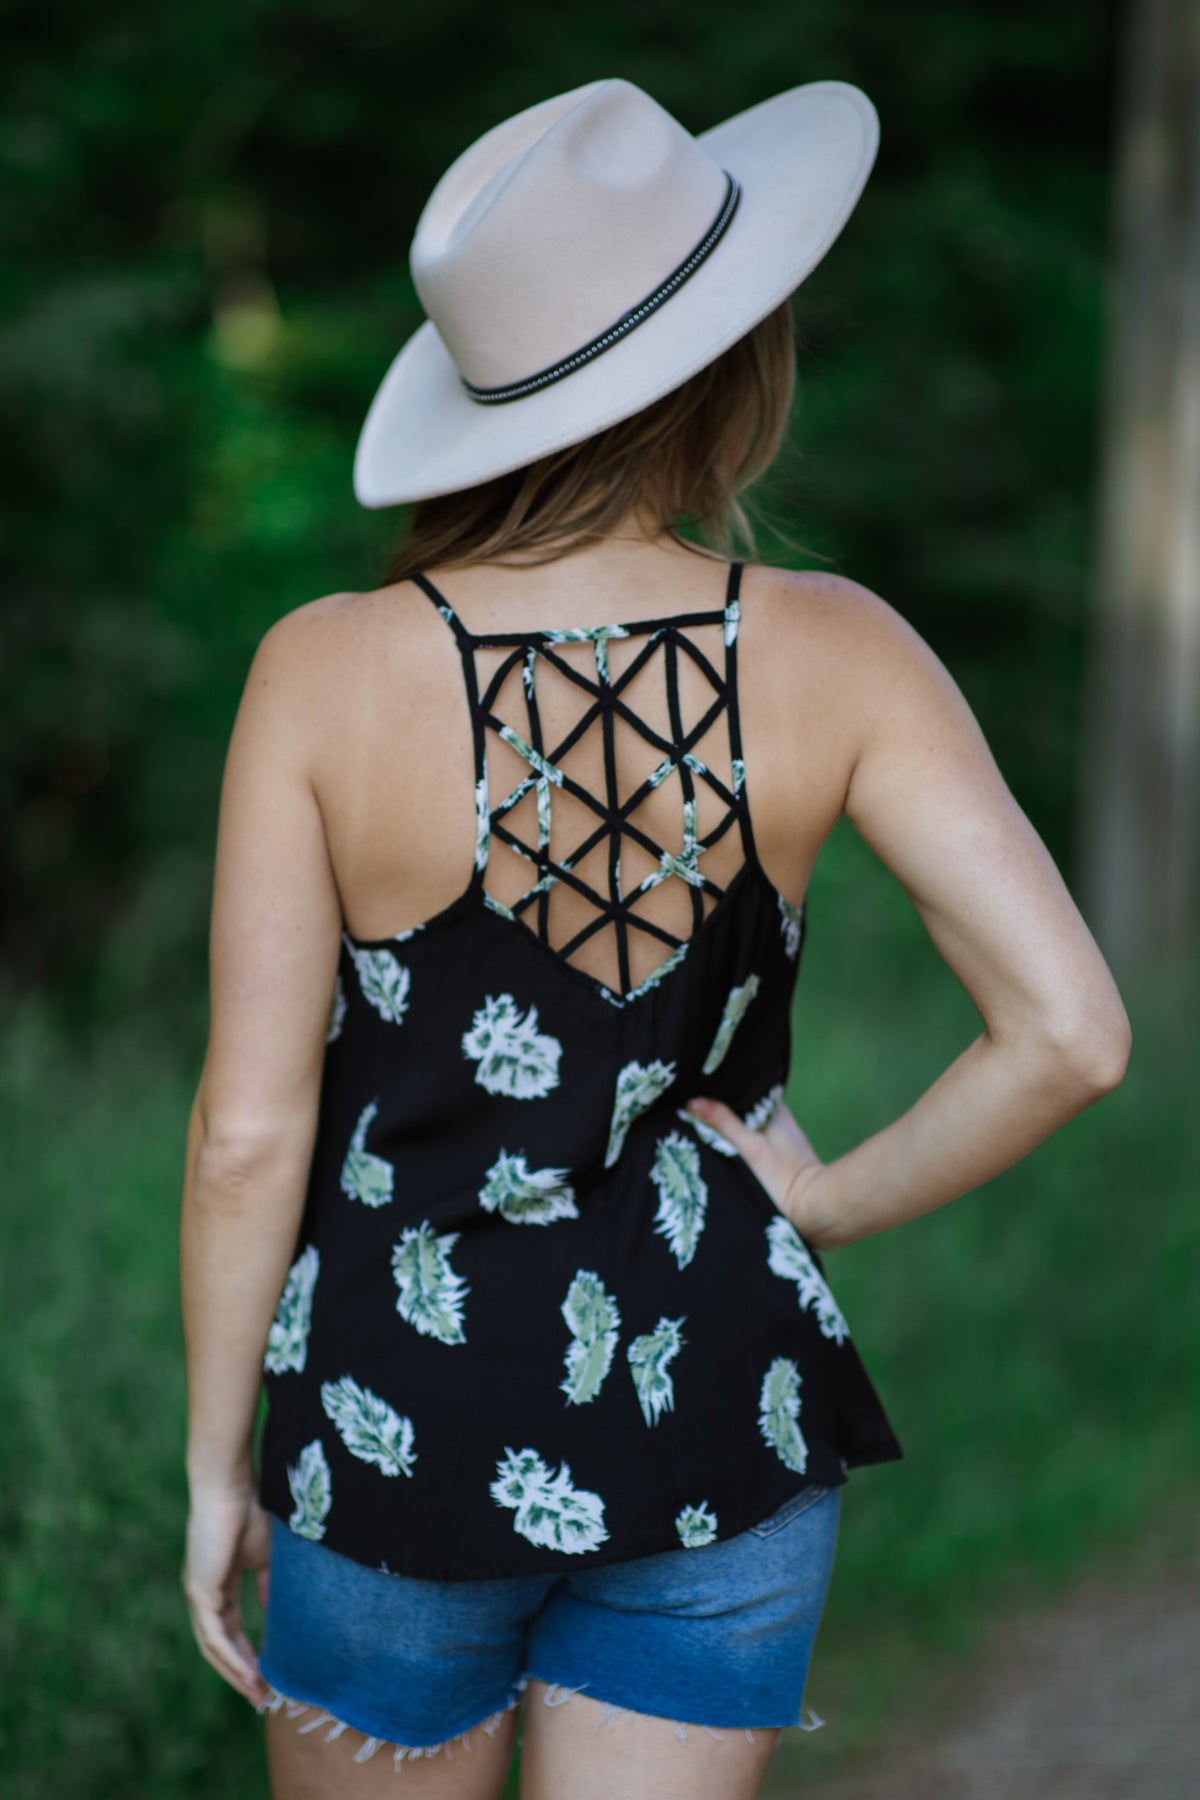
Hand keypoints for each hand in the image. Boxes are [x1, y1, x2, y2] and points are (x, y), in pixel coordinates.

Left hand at [182, 1480, 272, 1705]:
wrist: (231, 1486)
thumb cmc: (251, 1510)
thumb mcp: (267, 1557)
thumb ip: (269, 1587)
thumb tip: (277, 1616)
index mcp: (217, 1585)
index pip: (229, 1629)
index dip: (247, 1654)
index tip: (267, 1675)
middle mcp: (203, 1594)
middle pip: (218, 1646)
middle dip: (240, 1673)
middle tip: (263, 1696)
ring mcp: (198, 1595)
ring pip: (214, 1647)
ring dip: (235, 1672)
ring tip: (259, 1692)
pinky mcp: (199, 1592)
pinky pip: (213, 1636)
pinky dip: (230, 1657)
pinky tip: (249, 1672)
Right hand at [685, 1094, 837, 1247]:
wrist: (812, 1211)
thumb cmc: (782, 1177)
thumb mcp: (749, 1147)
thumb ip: (723, 1123)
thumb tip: (692, 1102)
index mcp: (774, 1109)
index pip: (741, 1091)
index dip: (718, 1092)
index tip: (694, 1093)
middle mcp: (776, 1120)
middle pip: (740, 1110)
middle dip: (718, 1112)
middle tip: (690, 1113)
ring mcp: (775, 1140)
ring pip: (742, 1128)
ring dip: (725, 1130)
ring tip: (696, 1130)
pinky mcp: (773, 1160)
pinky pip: (746, 1145)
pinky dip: (733, 1146)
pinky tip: (717, 1151)